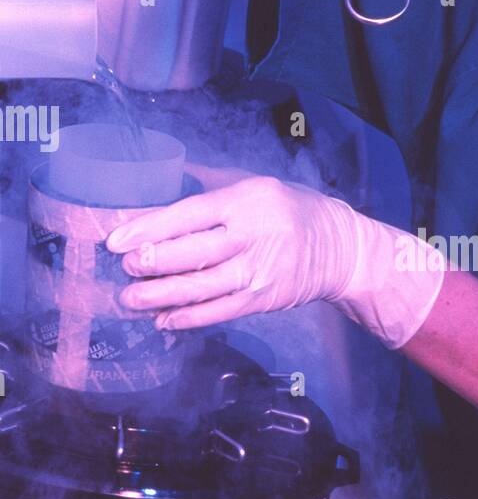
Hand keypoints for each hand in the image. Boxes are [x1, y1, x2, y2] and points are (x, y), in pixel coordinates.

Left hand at [106, 176, 359, 329]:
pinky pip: (220, 312)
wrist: (339, 248)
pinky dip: (189, 318)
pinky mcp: (263, 300)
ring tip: (130, 300)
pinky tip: (163, 320)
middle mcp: (252, 237)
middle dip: (153, 263)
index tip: (117, 239)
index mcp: (246, 202)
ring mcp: (258, 272)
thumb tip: (159, 178)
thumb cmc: (290, 210)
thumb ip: (210, 184)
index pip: (190, 214)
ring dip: (162, 296)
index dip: (150, 228)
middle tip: (125, 268)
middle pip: (194, 253)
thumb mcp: (255, 184)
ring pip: (202, 287)